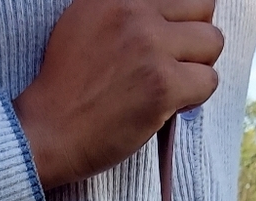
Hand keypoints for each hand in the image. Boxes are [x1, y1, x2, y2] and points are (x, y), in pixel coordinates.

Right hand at [12, 0, 223, 189]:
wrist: (43, 133)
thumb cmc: (61, 91)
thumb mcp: (79, 26)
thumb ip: (118, 11)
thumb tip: (156, 13)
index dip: (179, 18)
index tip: (167, 42)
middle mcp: (135, 13)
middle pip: (203, 7)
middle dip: (194, 38)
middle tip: (174, 64)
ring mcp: (151, 49)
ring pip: (212, 43)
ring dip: (197, 68)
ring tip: (171, 87)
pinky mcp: (162, 86)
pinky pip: (207, 81)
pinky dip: (194, 98)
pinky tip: (169, 107)